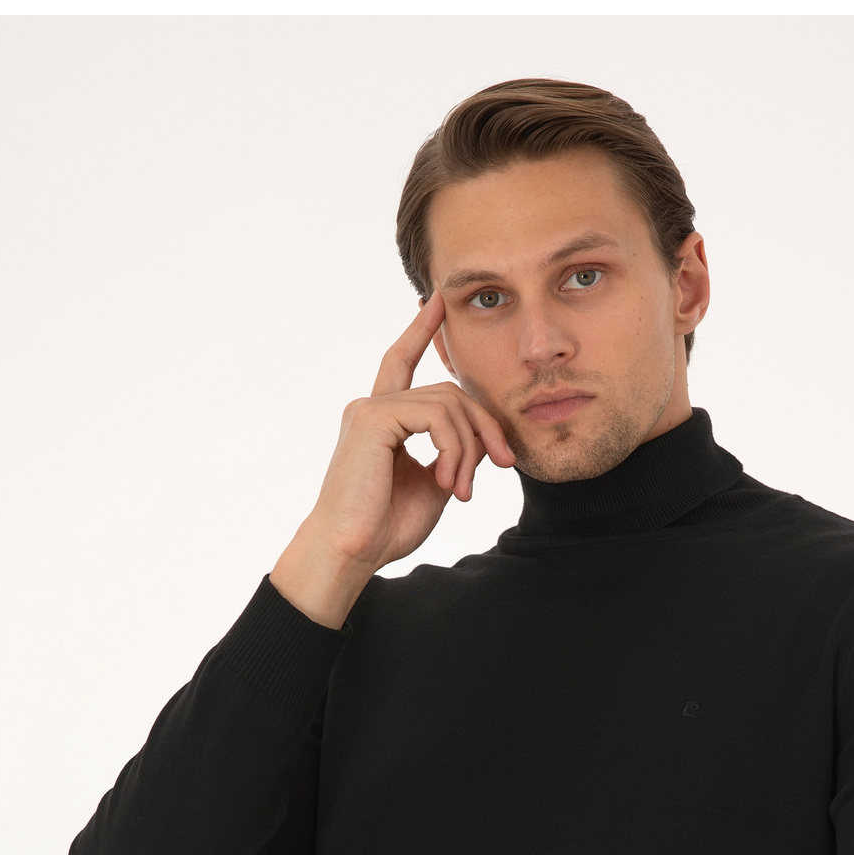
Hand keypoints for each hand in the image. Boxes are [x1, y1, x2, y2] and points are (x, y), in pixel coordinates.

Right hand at [270, 290, 515, 627]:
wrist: (350, 553)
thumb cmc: (385, 528)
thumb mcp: (433, 485)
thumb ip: (453, 453)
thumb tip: (483, 437)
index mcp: (381, 419)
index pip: (401, 362)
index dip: (420, 332)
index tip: (437, 301)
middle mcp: (372, 407)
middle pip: (449, 391)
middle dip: (484, 425)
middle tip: (504, 464)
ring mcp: (369, 409)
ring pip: (447, 403)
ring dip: (469, 448)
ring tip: (462, 489)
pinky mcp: (371, 418)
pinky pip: (434, 415)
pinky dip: (453, 448)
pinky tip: (446, 481)